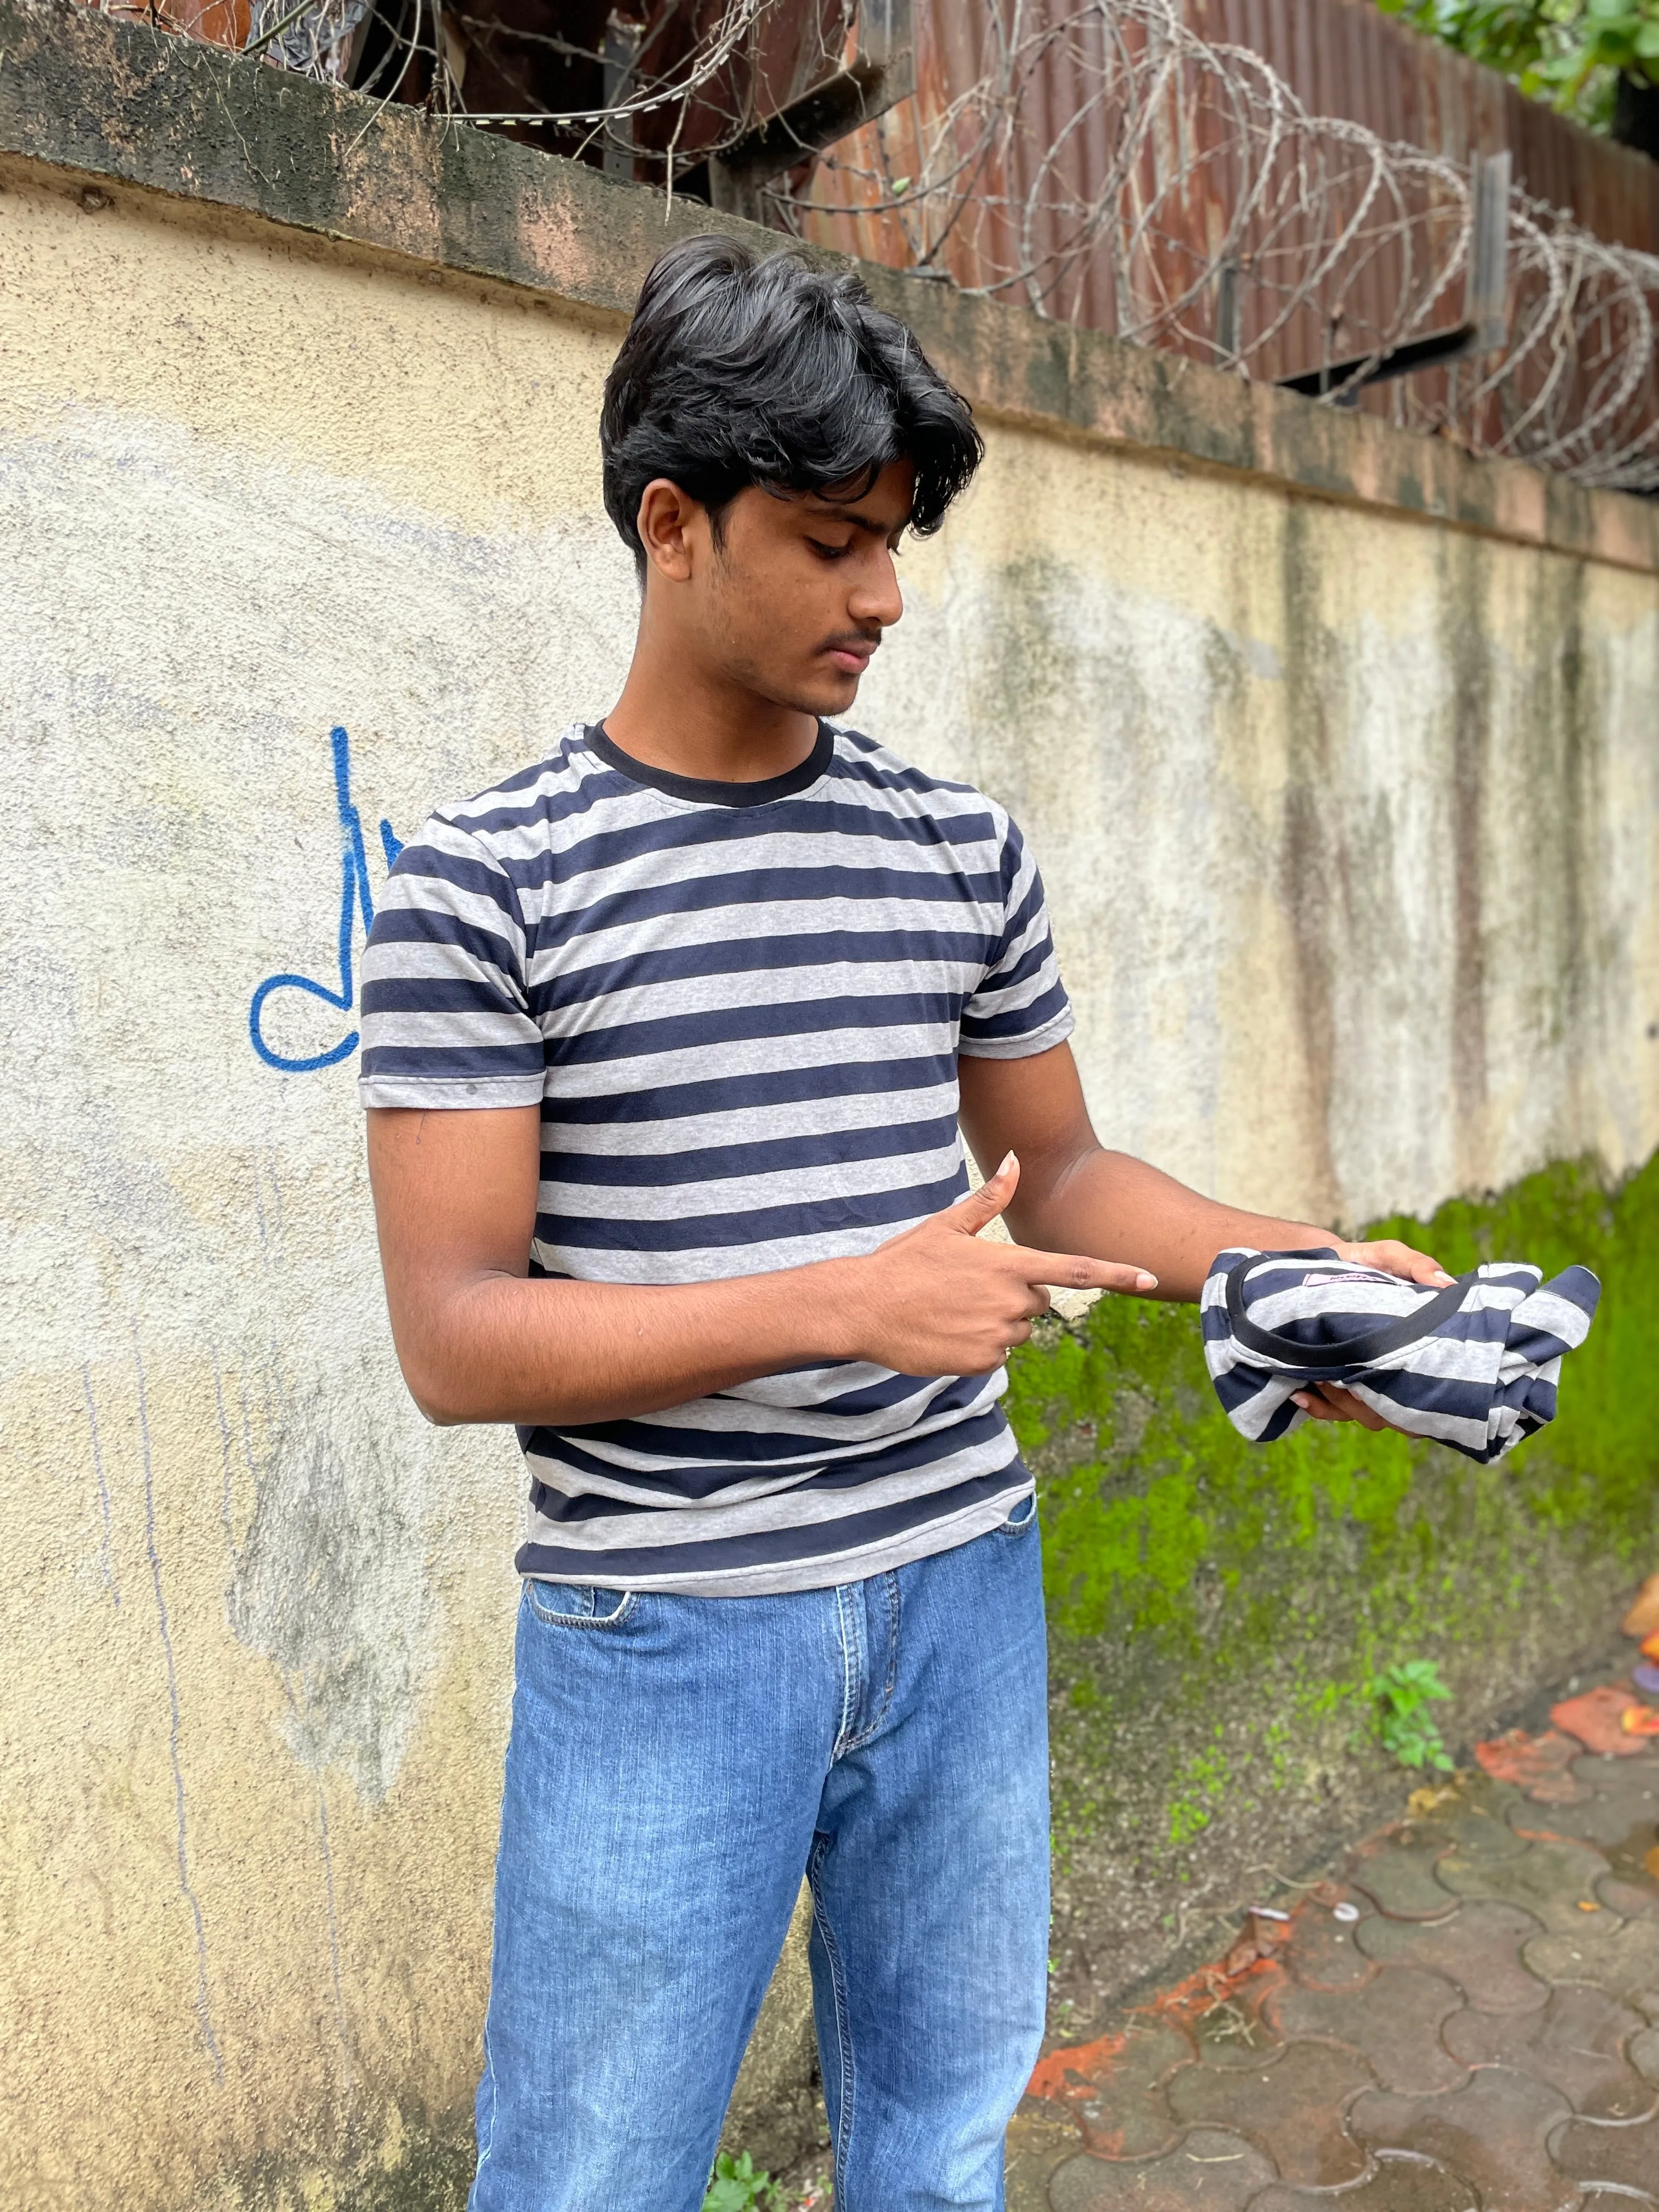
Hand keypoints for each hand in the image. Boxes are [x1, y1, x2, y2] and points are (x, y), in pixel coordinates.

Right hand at [838, 1153, 1156, 1375]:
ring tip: (951, 1309)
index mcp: (1007, 1264)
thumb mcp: (946, 1225)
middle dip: (1014, 1295)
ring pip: (1018, 1330)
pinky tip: (946, 1331)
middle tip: (968, 1288)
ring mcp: (997, 1335)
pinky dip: (978, 1345)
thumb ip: (989, 1199)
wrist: (862, 1308)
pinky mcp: (981, 1363)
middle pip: (1038, 1302)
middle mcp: (1010, 1301)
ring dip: (995, 1322)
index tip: (1150, 1278)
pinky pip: (997, 1355)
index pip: (1075, 1269)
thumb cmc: (904, 1262)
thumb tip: (1014, 1160)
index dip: (1116, 1273)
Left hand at [1291, 1236, 1453, 1429]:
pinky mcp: (1338, 1379)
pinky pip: (1333, 1409)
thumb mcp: (1392, 1256)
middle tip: (1346, 1380)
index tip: (1389, 1384)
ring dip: (1341, 1402)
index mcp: (1415, 1349)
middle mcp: (1394, 1370)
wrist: (1328, 1264)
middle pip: (1394, 1410)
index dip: (1415, 1398)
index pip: (1426, 1388)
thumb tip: (1446, 1286)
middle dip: (1372, 1403)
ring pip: (1363, 1413)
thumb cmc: (1368, 1262)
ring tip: (1319, 1381)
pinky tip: (1300, 1395)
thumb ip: (1417, 1266)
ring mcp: (1367, 1378)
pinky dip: (1318, 1407)